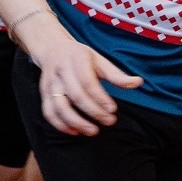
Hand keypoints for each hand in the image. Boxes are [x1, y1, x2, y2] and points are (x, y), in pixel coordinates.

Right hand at [26, 21, 141, 134]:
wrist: (52, 49)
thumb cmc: (80, 57)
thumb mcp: (100, 60)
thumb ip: (117, 75)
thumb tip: (138, 82)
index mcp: (77, 59)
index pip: (88, 82)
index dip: (100, 98)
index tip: (113, 109)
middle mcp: (61, 71)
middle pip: (75, 96)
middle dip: (93, 111)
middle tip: (109, 121)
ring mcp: (49, 84)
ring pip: (59, 106)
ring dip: (76, 122)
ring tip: (92, 131)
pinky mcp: (43, 94)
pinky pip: (48, 112)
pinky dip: (60, 125)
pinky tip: (75, 131)